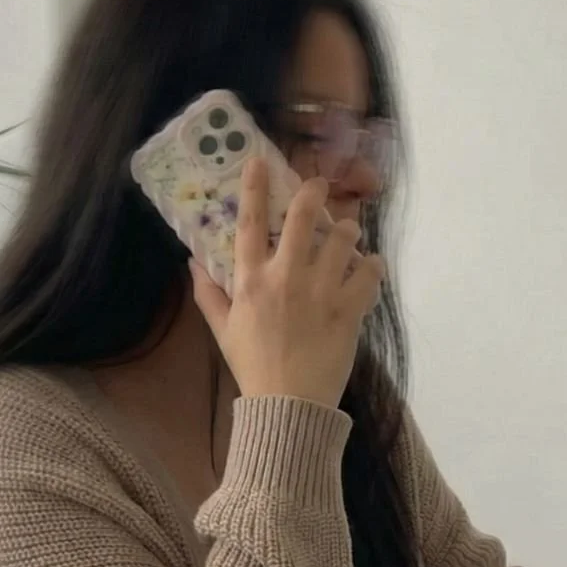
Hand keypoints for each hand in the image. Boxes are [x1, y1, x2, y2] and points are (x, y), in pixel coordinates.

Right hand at [190, 157, 384, 409]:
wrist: (288, 405)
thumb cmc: (254, 368)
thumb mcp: (223, 332)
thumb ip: (209, 294)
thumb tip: (193, 263)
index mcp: (251, 281)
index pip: (249, 223)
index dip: (254, 187)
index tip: (260, 161)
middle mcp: (286, 278)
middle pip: (302, 218)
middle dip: (314, 193)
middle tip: (321, 187)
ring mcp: (320, 293)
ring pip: (343, 239)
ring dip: (349, 230)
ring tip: (350, 233)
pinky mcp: (348, 311)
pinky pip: (369, 275)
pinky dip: (373, 267)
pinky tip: (372, 267)